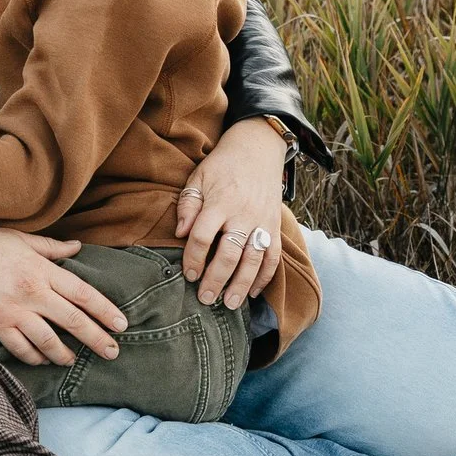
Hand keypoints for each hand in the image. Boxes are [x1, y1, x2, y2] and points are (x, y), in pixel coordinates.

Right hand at [0, 223, 127, 365]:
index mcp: (41, 269)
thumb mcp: (21, 239)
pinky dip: (33, 357)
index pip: (82, 293)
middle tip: (112, 352)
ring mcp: (13, 310)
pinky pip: (19, 347)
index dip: (104, 310)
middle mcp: (31, 292)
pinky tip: (42, 359)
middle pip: (72, 320)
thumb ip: (52, 248)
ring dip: (63, 354)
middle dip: (96, 338)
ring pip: (47, 340)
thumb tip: (77, 247)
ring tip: (73, 360)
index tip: (121, 324)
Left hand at [175, 118, 287, 307]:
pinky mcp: (275, 227)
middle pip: (229, 253)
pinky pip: (273, 256)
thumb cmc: (221, 166)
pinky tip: (254, 292)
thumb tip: (179, 233)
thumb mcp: (198, 177)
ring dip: (242, 284)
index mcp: (220, 202)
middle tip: (205, 299)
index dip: (193, 258)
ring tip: (229, 304)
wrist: (258, 150)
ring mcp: (263, 222)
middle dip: (216, 279)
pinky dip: (266, 276)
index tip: (187, 275)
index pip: (203, 236)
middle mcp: (243, 214)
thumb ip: (188, 205)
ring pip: (254, 260)